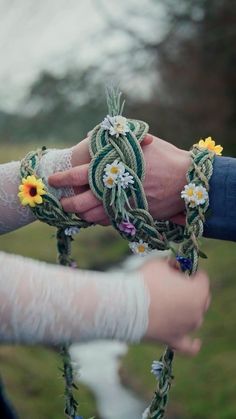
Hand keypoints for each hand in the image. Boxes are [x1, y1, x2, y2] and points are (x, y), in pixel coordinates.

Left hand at [49, 134, 188, 224]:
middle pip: (82, 202)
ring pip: (93, 215)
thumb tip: (92, 135)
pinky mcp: (132, 215)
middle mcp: (115, 189)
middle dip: (69, 203)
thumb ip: (116, 139)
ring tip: (77, 210)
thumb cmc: (165, 157)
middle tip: (64, 202)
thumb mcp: (140, 142)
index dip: (63, 179)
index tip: (53, 179)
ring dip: (82, 214)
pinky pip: (109, 221)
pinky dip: (100, 220)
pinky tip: (96, 215)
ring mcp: (124, 204)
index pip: (79, 175)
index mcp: (113, 168)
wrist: (187, 180)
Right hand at [141, 259, 209, 354]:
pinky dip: (193, 345)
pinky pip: (189, 347)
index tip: (177, 269)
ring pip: (194, 318)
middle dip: (191, 291)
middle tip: (173, 285)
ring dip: (187, 310)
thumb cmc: (144, 281)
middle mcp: (197, 311)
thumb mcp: (160, 264)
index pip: (201, 279)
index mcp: (197, 291)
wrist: (126, 306)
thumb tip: (174, 266)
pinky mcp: (173, 340)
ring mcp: (186, 327)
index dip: (189, 273)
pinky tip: (196, 342)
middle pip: (201, 299)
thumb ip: (172, 265)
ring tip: (169, 303)